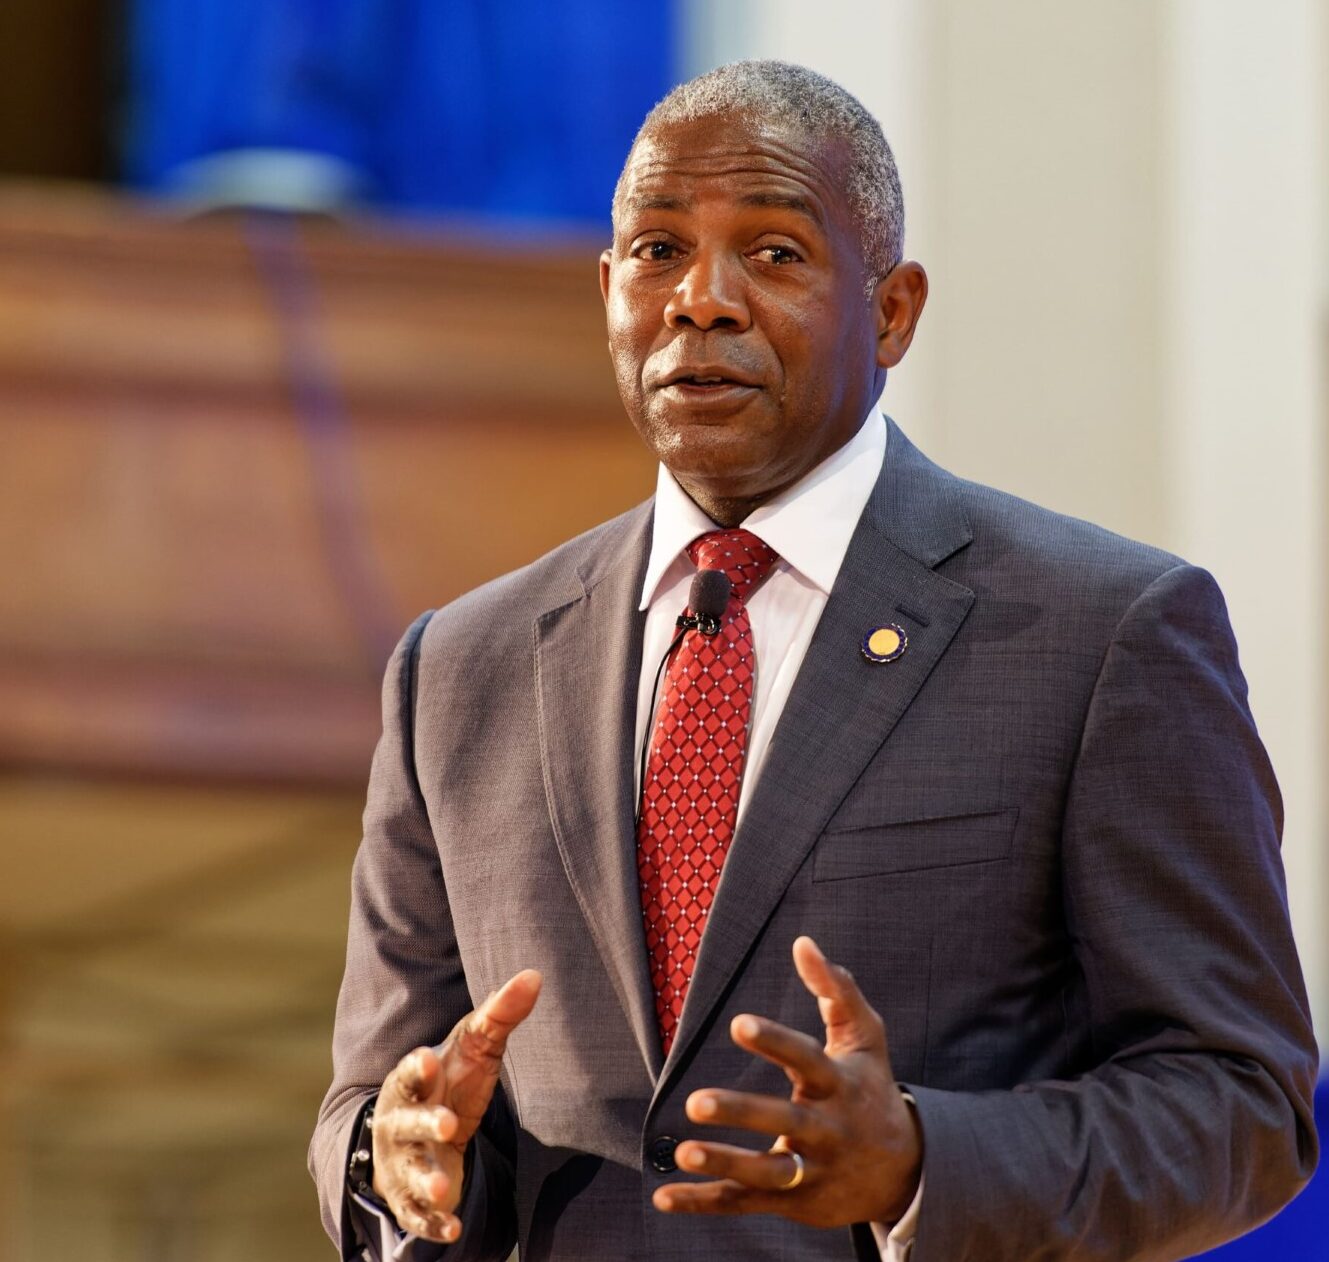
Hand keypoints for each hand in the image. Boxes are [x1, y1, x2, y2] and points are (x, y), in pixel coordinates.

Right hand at [370, 969, 540, 1241]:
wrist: (423, 1133)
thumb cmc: (452, 1081)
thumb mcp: (475, 1047)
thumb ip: (500, 1013)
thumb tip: (535, 975)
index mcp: (411, 1081)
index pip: (409, 1071)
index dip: (417, 1067)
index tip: (429, 1060)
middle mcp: (400, 1121)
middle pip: (407, 1122)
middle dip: (424, 1123)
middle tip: (447, 1124)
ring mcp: (403, 1161)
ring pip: (410, 1171)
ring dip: (425, 1178)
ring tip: (444, 1184)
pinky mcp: (412, 1197)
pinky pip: (418, 1213)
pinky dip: (433, 1222)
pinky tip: (453, 1228)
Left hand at [654, 936, 920, 1227]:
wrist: (905, 1170)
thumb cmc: (871, 1087)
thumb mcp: (864, 1037)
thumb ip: (836, 989)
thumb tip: (802, 942)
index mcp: (839, 1083)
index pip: (806, 1059)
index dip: (774, 1041)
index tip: (738, 1022)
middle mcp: (827, 1128)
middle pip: (784, 1119)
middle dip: (742, 1113)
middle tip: (696, 1102)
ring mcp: (812, 1170)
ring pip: (766, 1172)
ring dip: (725, 1164)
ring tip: (683, 1153)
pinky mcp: (795, 1202)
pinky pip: (745, 1203)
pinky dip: (704, 1202)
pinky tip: (664, 1197)